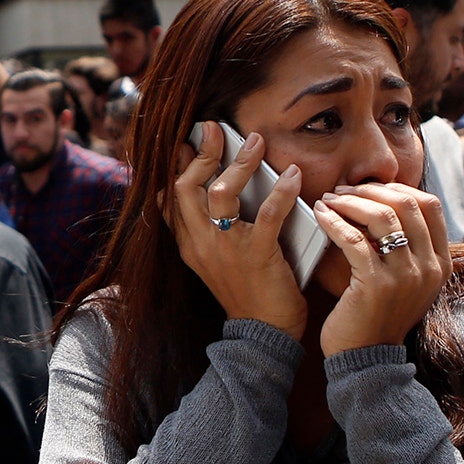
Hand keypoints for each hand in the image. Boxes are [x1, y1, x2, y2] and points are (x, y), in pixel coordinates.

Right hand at [167, 120, 307, 338]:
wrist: (263, 336)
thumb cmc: (247, 295)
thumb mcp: (214, 263)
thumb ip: (206, 231)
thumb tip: (210, 194)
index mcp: (189, 245)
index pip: (170, 197)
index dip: (177, 164)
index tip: (186, 140)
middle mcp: (201, 244)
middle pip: (187, 187)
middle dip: (201, 153)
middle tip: (214, 128)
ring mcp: (226, 249)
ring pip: (221, 193)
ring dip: (240, 163)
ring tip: (255, 141)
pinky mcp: (256, 256)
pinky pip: (267, 214)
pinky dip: (281, 190)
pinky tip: (293, 174)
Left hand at [312, 182, 449, 355]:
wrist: (367, 359)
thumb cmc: (379, 315)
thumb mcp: (406, 280)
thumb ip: (406, 247)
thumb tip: (385, 201)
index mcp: (440, 263)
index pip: (430, 205)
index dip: (398, 188)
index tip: (369, 189)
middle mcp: (429, 268)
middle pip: (407, 204)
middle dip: (371, 190)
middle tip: (343, 190)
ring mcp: (405, 277)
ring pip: (382, 217)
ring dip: (350, 202)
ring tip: (329, 200)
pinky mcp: (376, 285)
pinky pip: (354, 240)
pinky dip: (334, 222)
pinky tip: (319, 216)